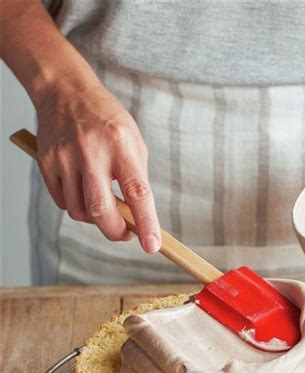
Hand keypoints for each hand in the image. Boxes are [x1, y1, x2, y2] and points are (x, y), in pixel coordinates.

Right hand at [36, 70, 160, 252]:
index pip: (137, 192)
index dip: (146, 223)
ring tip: (102, 200)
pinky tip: (81, 188)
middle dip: (115, 231)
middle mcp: (91, 151)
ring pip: (80, 211)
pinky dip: (76, 205)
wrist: (65, 91)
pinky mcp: (47, 162)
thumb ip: (136, 180)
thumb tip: (137, 220)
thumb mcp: (132, 142)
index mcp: (121, 145)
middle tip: (125, 233)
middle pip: (101, 210)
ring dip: (94, 217)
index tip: (152, 245)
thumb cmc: (106, 121)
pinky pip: (63, 202)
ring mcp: (65, 157)